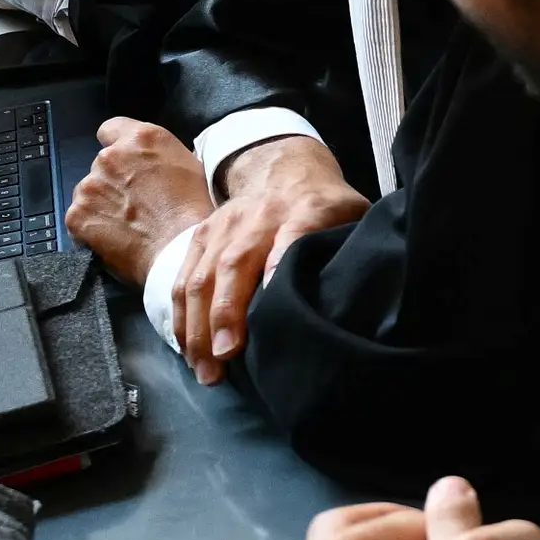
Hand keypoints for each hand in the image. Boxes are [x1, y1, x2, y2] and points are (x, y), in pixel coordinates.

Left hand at [63, 116, 206, 287]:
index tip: (124, 161)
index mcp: (140, 139)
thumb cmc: (193, 211)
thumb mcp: (189, 165)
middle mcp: (110, 157)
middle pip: (101, 163)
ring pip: (89, 190)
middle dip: (113, 179)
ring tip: (127, 223)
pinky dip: (91, 226)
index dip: (117, 145)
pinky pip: (79, 217)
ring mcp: (90, 186)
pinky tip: (114, 236)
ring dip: (101, 202)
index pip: (110, 129)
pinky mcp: (77, 214)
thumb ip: (158, 154)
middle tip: (135, 201)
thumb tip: (148, 160)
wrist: (179, 249)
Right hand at [170, 137, 368, 378]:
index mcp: (307, 209)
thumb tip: (357, 293)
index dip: (283, 261)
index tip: (276, 293)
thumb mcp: (353, 215)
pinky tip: (189, 351)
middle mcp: (258, 216)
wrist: (286, 170)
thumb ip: (354, 246)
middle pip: (236, 263)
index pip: (295, 234)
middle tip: (226, 357)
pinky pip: (182, 280)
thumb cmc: (327, 207)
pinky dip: (182, 319)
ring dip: (199, 327)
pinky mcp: (200, 236)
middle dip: (226, 313)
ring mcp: (223, 225)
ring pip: (202, 276)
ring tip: (206, 368)